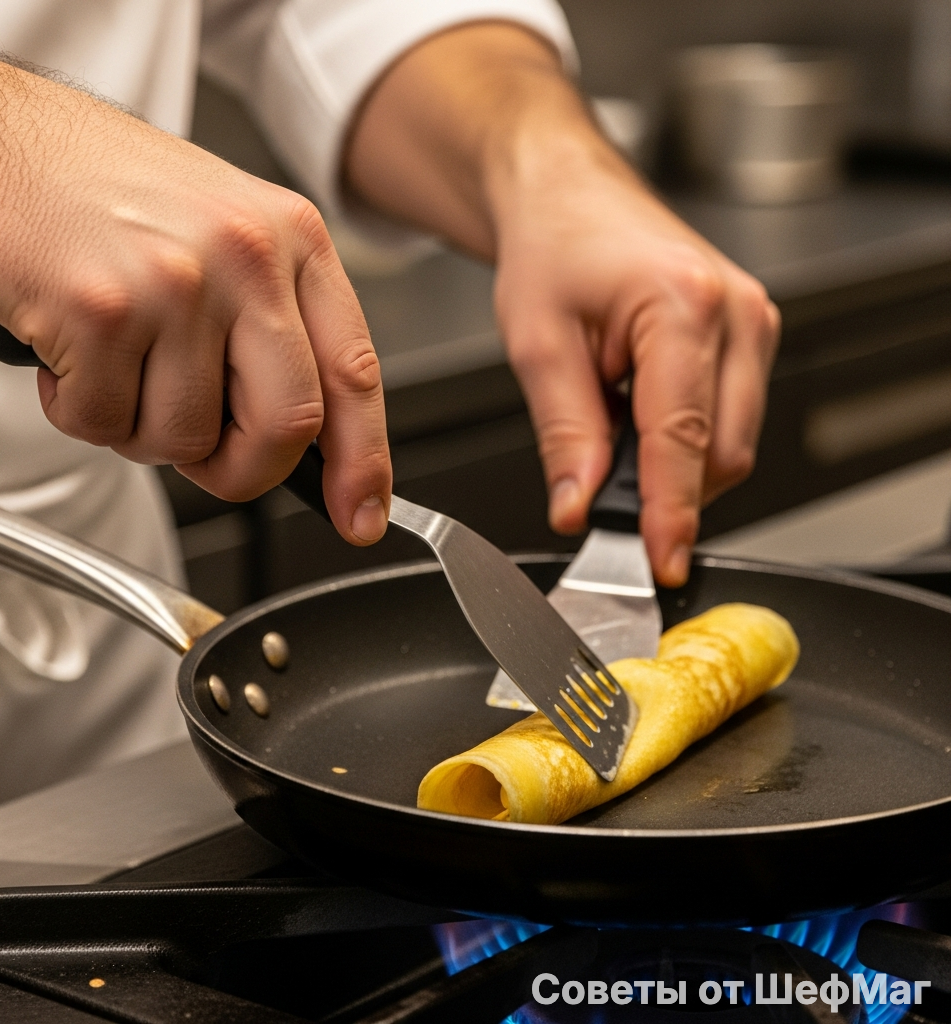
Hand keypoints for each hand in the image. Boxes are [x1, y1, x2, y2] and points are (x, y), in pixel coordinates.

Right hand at [0, 43, 390, 544]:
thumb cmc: (101, 190)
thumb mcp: (226, 232)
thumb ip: (275, 324)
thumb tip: (308, 433)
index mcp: (291, 238)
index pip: (354, 373)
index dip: (363, 461)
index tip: (361, 514)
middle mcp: (245, 256)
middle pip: (286, 425)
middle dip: (245, 469)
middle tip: (209, 459)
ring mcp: (175, 282)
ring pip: (187, 437)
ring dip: (144, 431)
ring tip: (117, 366)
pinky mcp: (100, 311)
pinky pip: (107, 424)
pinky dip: (83, 411)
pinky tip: (72, 352)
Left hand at [489, 140, 779, 584]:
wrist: (571, 197)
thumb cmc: (553, 247)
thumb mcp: (538, 345)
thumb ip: (565, 436)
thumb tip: (581, 508)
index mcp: (684, 306)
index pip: (683, 440)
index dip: (670, 513)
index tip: (661, 562)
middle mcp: (737, 313)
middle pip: (722, 454)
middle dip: (667, 492)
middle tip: (598, 488)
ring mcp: (754, 323)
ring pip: (732, 444)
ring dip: (675, 466)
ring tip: (611, 422)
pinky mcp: (751, 336)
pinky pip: (730, 420)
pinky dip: (685, 441)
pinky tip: (639, 411)